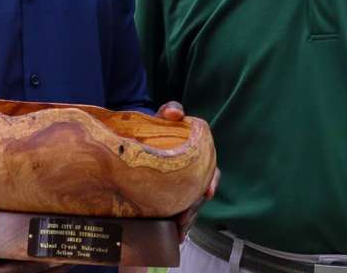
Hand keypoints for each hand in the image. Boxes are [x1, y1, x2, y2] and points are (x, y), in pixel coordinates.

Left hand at [155, 102, 219, 240]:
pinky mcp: (167, 200)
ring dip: (186, 221)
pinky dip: (177, 227)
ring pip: (189, 208)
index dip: (212, 182)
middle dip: (194, 208)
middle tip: (184, 218)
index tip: (207, 192)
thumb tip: (175, 113)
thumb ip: (170, 110)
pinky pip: (176, 215)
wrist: (134, 140)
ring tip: (178, 232)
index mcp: (197, 158)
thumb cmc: (155, 128)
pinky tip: (174, 237)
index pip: (211, 172)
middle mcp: (192, 176)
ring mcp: (181, 189)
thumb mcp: (162, 117)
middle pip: (199, 196)